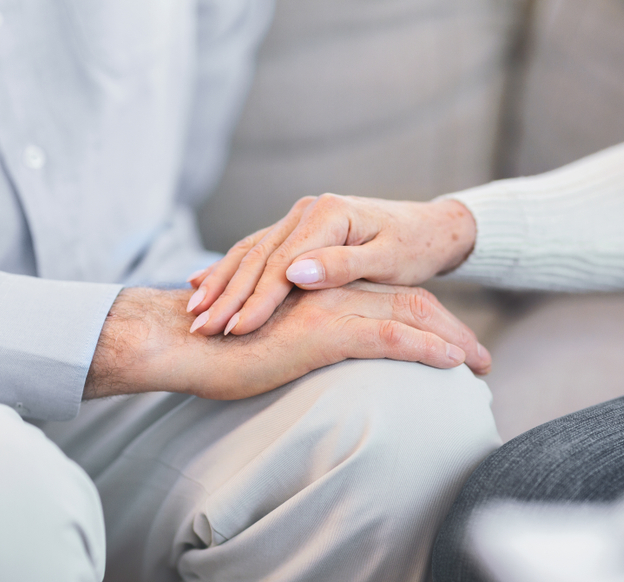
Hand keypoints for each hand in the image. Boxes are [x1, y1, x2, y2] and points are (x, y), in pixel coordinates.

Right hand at [83, 281, 483, 400]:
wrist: (181, 343)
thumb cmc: (220, 347)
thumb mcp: (275, 337)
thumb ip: (307, 335)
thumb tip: (327, 359)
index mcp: (323, 282)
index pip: (389, 295)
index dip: (428, 319)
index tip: (454, 347)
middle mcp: (331, 283)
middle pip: (409, 300)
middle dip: (452, 329)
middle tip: (481, 359)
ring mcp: (329, 302)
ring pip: (408, 314)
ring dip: (451, 340)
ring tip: (480, 366)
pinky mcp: (324, 329)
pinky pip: (389, 336)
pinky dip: (425, 348)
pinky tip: (451, 365)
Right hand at [185, 194, 479, 350]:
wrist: (431, 227)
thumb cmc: (417, 248)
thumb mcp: (388, 260)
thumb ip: (343, 267)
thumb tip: (295, 275)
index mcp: (328, 214)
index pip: (282, 265)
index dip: (255, 299)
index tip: (233, 330)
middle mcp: (308, 210)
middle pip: (258, 259)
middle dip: (225, 295)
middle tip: (197, 328)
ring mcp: (300, 218)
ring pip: (250, 255)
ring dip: (219, 285)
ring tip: (193, 315)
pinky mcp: (299, 230)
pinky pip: (255, 252)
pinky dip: (228, 273)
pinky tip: (202, 289)